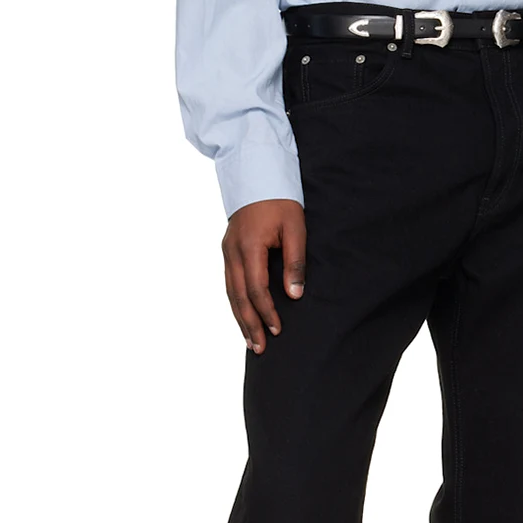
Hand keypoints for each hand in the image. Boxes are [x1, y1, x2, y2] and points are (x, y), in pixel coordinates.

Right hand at [222, 198, 305, 353]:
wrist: (258, 173)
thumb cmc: (280, 200)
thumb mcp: (295, 227)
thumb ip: (294, 261)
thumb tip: (295, 295)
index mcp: (249, 246)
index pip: (256, 288)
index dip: (267, 311)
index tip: (278, 330)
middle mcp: (232, 251)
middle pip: (238, 296)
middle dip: (249, 324)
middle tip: (259, 348)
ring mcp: (227, 250)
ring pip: (230, 292)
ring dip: (240, 318)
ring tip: (249, 341)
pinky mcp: (227, 250)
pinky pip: (229, 283)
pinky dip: (235, 303)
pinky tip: (242, 316)